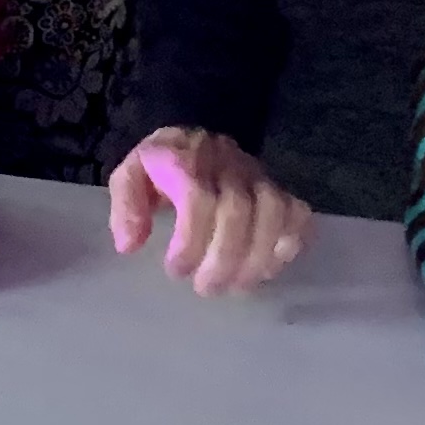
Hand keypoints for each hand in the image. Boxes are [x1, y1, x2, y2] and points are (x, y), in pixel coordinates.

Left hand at [107, 126, 310, 295]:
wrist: (199, 136)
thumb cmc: (163, 165)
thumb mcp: (132, 176)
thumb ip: (126, 206)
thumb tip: (130, 245)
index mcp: (186, 159)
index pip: (198, 198)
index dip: (190, 241)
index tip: (175, 270)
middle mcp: (227, 165)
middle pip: (238, 210)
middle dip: (223, 258)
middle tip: (206, 288)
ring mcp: (259, 176)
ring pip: (272, 213)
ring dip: (257, 257)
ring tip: (237, 287)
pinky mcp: (280, 189)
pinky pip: (298, 213)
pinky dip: (290, 243)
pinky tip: (270, 268)